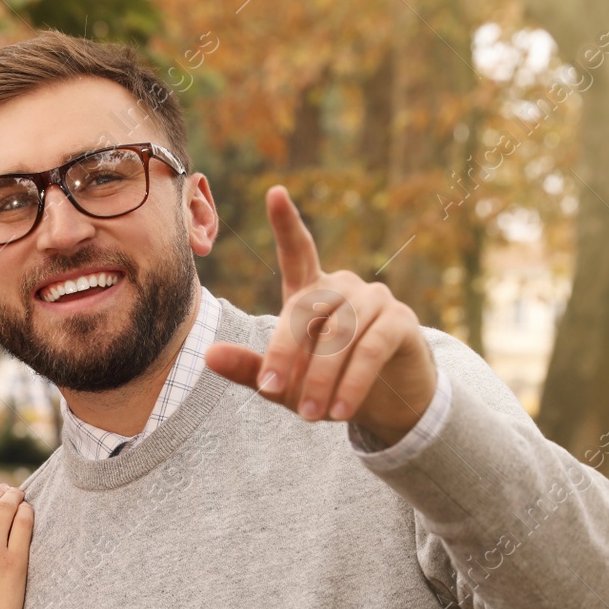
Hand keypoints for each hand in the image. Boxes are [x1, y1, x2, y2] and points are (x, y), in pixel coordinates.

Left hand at [203, 185, 438, 446]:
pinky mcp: (400, 322)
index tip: (275, 192)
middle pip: (305, 310)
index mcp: (311, 292)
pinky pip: (370, 349)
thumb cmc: (328, 387)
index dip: (287, 223)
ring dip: (321, 377)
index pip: (298, 251)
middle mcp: (343, 286)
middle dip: (284, 352)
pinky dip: (352, 383)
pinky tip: (340, 412)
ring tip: (310, 416)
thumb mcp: (286, 383)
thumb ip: (252, 369)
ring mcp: (375, 299)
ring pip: (338, 333)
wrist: (387, 406)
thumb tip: (208, 356)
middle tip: (272, 391)